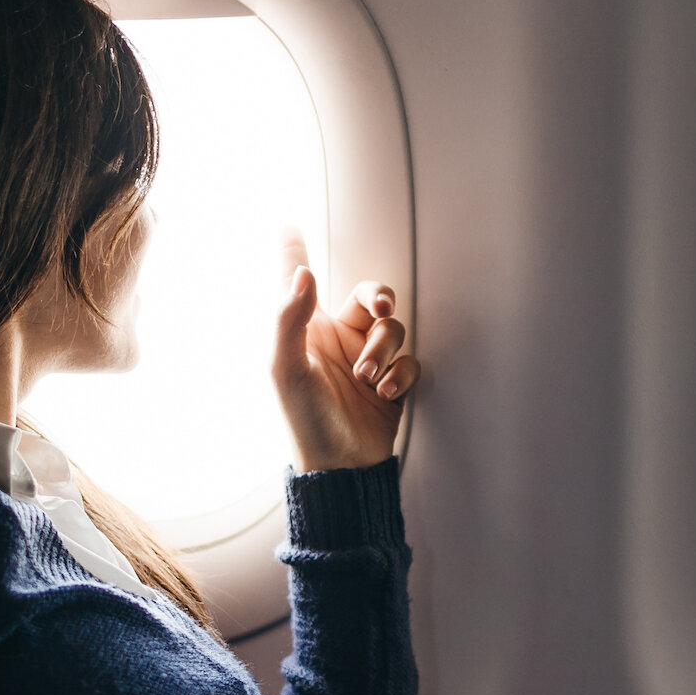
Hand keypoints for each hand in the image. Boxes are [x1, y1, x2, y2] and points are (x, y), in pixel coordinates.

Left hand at [273, 231, 417, 471]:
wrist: (342, 468)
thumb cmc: (304, 422)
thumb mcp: (285, 369)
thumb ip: (289, 318)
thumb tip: (303, 274)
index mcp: (306, 332)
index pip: (299, 283)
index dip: (294, 254)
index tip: (289, 226)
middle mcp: (338, 341)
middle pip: (369, 296)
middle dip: (380, 297)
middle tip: (382, 308)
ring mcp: (368, 361)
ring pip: (394, 329)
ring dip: (384, 349)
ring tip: (368, 377)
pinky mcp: (392, 382)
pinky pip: (410, 361)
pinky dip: (400, 374)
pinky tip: (384, 392)